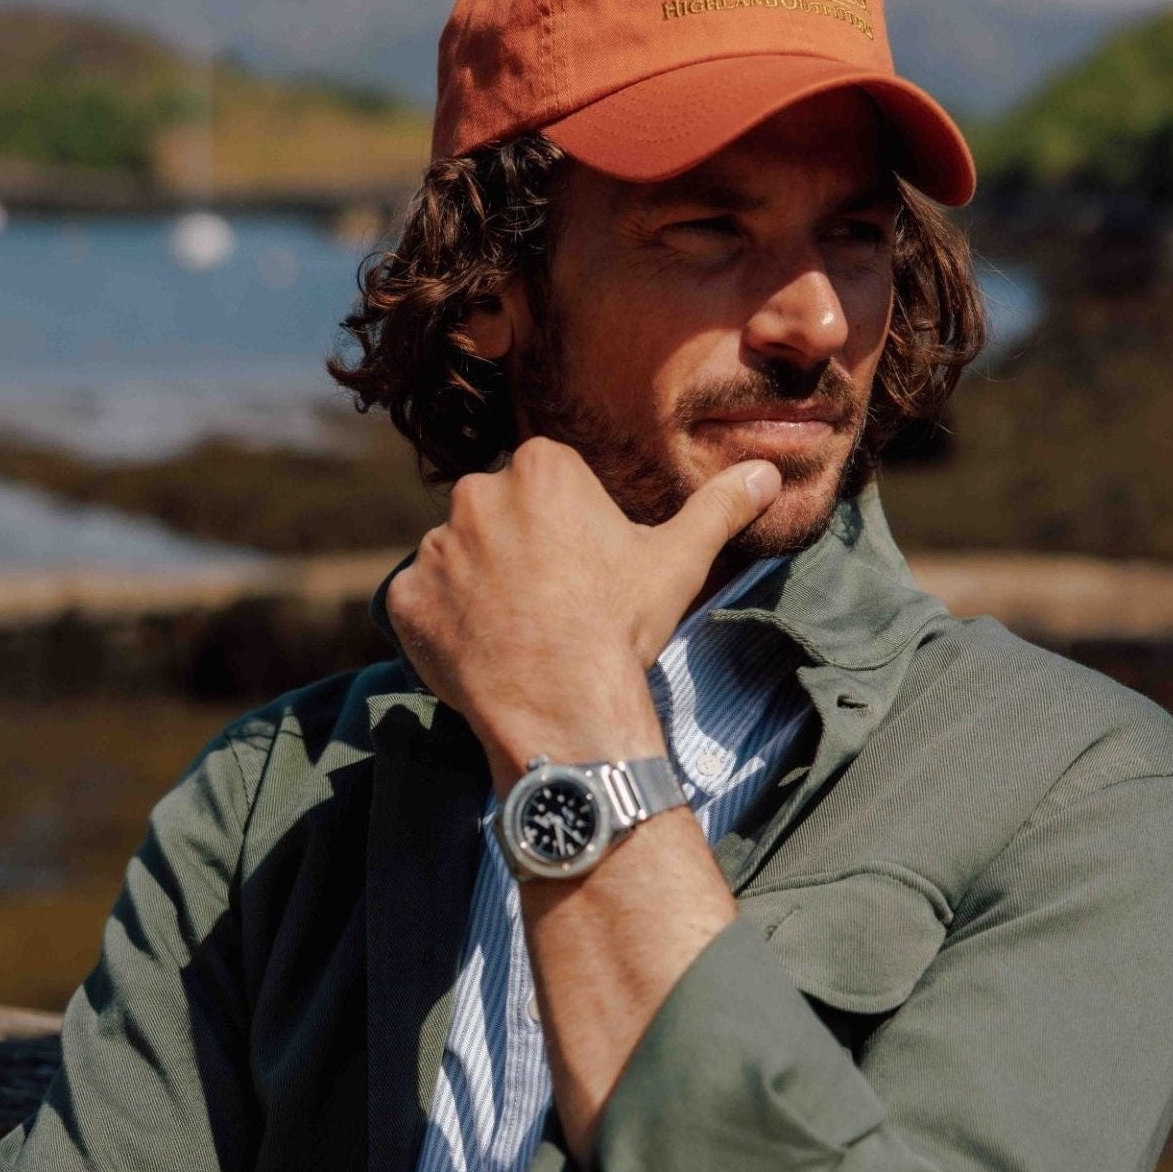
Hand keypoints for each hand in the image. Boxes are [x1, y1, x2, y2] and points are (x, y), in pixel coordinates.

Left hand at [384, 438, 780, 792]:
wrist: (563, 704)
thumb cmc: (619, 626)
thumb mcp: (678, 561)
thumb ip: (719, 508)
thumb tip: (766, 472)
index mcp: (541, 468)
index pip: (549, 484)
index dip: (569, 529)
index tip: (584, 569)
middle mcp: (476, 493)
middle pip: (499, 515)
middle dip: (520, 551)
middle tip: (554, 603)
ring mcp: (434, 547)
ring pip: (460, 559)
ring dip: (481, 588)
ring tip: (520, 633)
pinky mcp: (405, 599)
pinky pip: (423, 604)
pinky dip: (446, 625)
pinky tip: (485, 654)